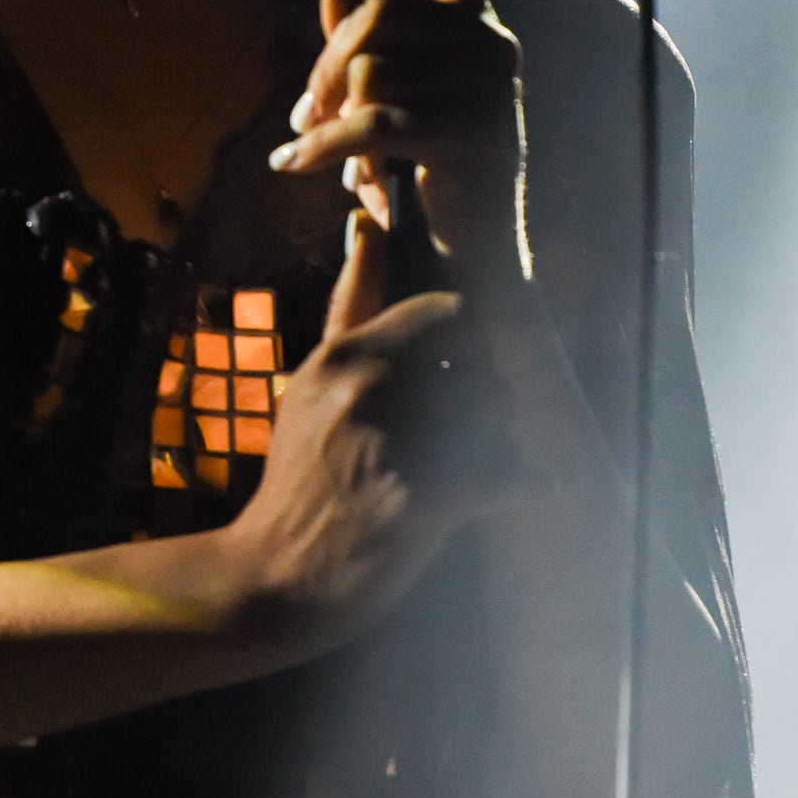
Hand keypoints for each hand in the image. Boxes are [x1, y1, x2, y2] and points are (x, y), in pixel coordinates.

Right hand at [219, 210, 520, 658]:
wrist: (277, 573)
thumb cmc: (298, 475)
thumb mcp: (310, 381)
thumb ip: (351, 305)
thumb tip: (368, 224)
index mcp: (347, 354)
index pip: (445, 312)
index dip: (465, 343)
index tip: (453, 374)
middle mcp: (375, 386)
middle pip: (481, 362)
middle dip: (484, 394)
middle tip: (465, 428)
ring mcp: (404, 441)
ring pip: (499, 413)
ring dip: (500, 440)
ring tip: (474, 466)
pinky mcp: (434, 499)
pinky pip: (513, 471)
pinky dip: (520, 487)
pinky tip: (505, 494)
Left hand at [269, 0, 522, 273]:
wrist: (470, 253)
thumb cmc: (422, 161)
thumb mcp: (388, 84)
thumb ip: (362, 28)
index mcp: (475, 15)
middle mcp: (491, 40)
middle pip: (377, 13)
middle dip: (324, 65)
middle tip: (303, 113)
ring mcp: (486, 87)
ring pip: (368, 69)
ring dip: (328, 115)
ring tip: (324, 148)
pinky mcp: (469, 135)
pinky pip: (371, 122)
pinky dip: (321, 145)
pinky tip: (292, 163)